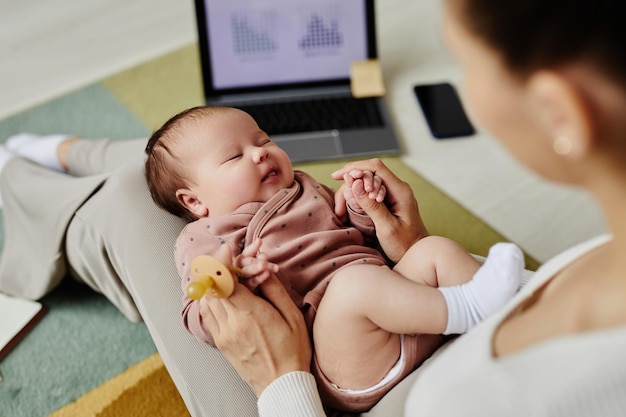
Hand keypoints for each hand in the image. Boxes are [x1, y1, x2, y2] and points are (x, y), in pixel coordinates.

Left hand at [201, 244, 311, 395]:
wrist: (282, 385)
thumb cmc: (293, 351)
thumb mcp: (292, 316)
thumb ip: (274, 289)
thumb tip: (261, 268)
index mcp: (251, 315)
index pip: (227, 280)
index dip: (224, 260)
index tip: (227, 247)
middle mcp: (232, 324)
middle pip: (214, 286)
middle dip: (222, 267)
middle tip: (231, 257)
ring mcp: (223, 334)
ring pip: (207, 299)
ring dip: (215, 282)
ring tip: (227, 273)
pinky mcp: (220, 342)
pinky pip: (208, 314)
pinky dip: (211, 298)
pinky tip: (222, 293)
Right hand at [235, 239, 278, 291]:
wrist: (246, 295)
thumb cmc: (253, 275)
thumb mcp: (256, 264)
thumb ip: (258, 256)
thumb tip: (262, 248)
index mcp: (241, 260)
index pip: (247, 252)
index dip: (253, 247)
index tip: (260, 241)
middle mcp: (237, 268)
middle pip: (248, 262)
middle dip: (258, 259)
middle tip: (267, 257)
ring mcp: (239, 279)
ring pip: (247, 272)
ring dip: (257, 268)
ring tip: (266, 267)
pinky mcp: (243, 289)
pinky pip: (251, 283)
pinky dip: (260, 278)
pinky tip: (267, 274)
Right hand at [332, 158, 428, 261]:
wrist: (417, 254)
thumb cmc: (405, 245)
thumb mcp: (387, 228)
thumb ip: (372, 206)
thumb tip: (355, 184)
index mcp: (400, 191)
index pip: (375, 168)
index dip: (355, 168)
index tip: (338, 176)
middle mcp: (397, 188)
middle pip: (369, 173)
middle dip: (351, 182)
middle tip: (339, 204)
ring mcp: (393, 194)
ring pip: (367, 182)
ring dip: (352, 192)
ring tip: (341, 210)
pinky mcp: (388, 201)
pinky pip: (369, 192)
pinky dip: (357, 197)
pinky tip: (347, 207)